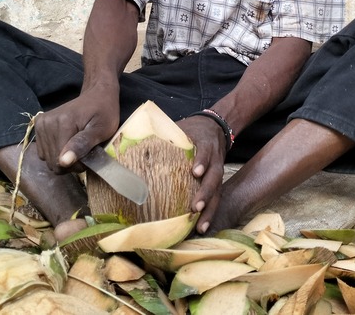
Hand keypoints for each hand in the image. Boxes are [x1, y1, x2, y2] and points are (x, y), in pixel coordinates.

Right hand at [34, 90, 119, 173]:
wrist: (96, 95)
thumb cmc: (104, 112)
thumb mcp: (102, 129)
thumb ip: (83, 145)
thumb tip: (63, 162)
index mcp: (62, 123)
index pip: (62, 162)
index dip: (77, 165)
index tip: (89, 156)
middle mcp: (47, 123)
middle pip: (53, 162)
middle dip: (70, 162)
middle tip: (84, 151)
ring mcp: (40, 124)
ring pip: (47, 159)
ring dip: (62, 158)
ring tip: (76, 146)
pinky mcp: (38, 125)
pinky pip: (43, 151)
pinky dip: (55, 152)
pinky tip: (66, 143)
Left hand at [177, 115, 227, 233]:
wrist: (215, 127)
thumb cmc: (192, 129)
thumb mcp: (181, 127)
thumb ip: (166, 135)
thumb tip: (136, 141)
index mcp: (205, 144)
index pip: (205, 152)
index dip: (202, 161)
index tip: (196, 172)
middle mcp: (215, 160)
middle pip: (214, 177)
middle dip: (206, 192)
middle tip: (195, 207)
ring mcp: (218, 171)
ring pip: (218, 192)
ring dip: (209, 209)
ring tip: (200, 226)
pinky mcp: (217, 182)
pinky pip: (216, 198)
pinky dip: (210, 213)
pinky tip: (201, 228)